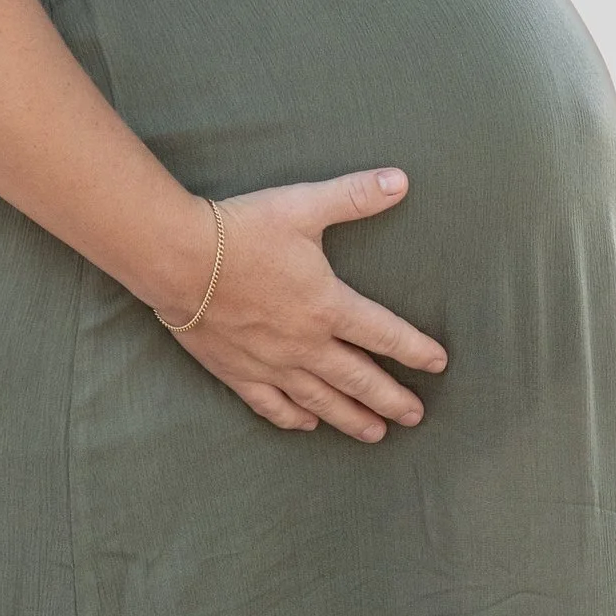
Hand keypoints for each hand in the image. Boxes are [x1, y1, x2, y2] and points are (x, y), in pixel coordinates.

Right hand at [163, 168, 446, 439]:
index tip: (438, 364)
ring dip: (352, 418)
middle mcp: (305, 344)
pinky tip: (309, 425)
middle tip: (415, 417)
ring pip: (321, 401)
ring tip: (376, 434)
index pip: (384, 334)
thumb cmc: (241, 231)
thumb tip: (401, 180)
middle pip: (358, 379)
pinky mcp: (238, 372)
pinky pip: (272, 405)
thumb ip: (354, 196)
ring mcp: (271, 363)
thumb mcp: (303, 205)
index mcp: (327, 306)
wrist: (177, 259)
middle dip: (391, 399)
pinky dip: (294, 418)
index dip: (414, 350)